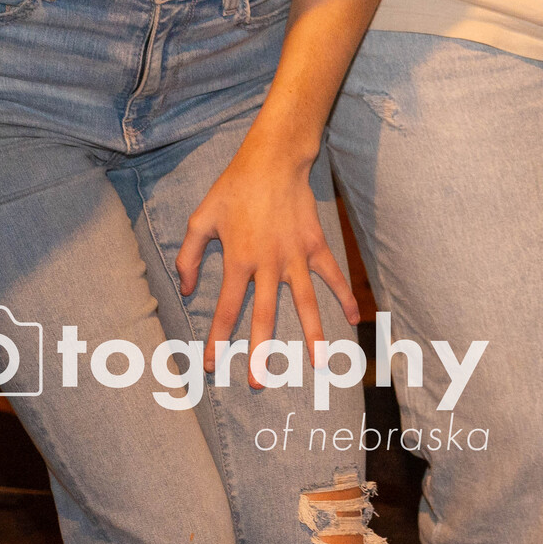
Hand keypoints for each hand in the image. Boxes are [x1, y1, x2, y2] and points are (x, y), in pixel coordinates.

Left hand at [176, 132, 360, 363]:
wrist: (273, 161)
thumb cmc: (233, 189)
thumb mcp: (201, 219)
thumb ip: (188, 256)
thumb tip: (187, 289)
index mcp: (238, 260)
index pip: (225, 310)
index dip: (217, 340)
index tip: (213, 364)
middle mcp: (268, 264)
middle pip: (265, 316)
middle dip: (261, 352)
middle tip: (259, 382)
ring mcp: (296, 256)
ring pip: (304, 303)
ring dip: (310, 334)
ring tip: (317, 364)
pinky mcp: (316, 245)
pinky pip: (332, 275)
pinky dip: (344, 296)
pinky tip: (355, 319)